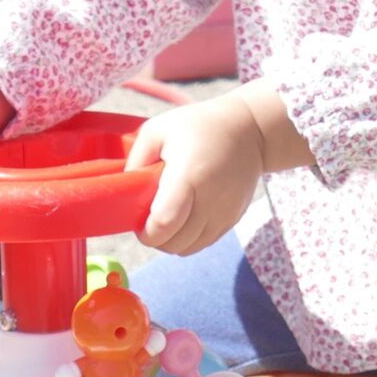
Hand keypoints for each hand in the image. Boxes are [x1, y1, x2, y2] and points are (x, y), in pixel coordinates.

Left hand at [126, 96, 266, 257]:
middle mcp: (210, 200)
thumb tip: (125, 190)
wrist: (250, 132)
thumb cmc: (200, 127)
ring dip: (171, 241)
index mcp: (188, 176)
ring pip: (188, 248)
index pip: (164, 223)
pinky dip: (188, 239)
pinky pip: (203, 243)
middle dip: (154, 238)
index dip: (146, 232)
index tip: (139, 221)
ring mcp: (224, 213)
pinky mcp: (232, 219)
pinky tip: (184, 218)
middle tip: (148, 218)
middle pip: (174, 243)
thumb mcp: (159, 129)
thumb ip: (137, 159)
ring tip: (166, 218)